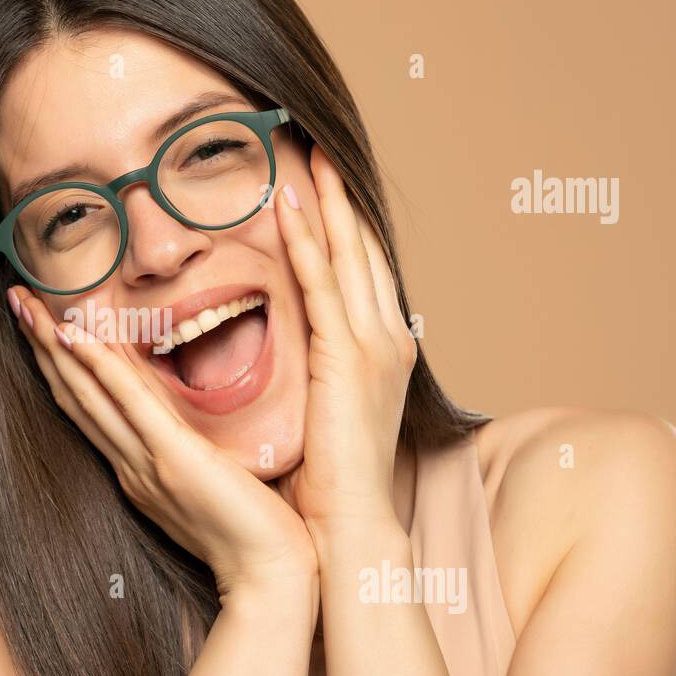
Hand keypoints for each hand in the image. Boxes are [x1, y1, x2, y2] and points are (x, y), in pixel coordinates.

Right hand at [7, 284, 317, 598]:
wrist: (271, 579)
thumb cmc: (254, 538)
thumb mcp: (210, 489)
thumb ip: (188, 459)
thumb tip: (185, 431)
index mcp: (137, 473)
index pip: (87, 410)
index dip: (59, 367)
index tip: (42, 326)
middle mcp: (130, 466)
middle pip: (73, 396)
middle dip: (41, 347)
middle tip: (14, 300)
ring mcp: (146, 463)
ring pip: (87, 395)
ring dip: (54, 346)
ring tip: (26, 305)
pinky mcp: (173, 459)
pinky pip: (128, 404)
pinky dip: (99, 368)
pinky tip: (76, 336)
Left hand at [272, 143, 417, 537]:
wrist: (347, 528)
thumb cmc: (328, 481)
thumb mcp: (325, 410)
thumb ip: (315, 371)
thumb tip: (288, 351)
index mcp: (382, 352)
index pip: (362, 273)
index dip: (347, 225)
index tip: (324, 185)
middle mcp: (388, 339)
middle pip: (364, 251)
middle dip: (343, 198)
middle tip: (320, 146)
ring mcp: (374, 346)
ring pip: (349, 256)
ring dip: (328, 202)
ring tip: (308, 153)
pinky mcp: (347, 357)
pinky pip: (323, 284)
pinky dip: (308, 240)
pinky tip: (290, 203)